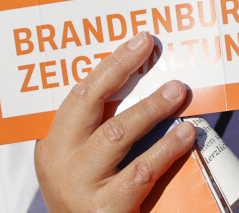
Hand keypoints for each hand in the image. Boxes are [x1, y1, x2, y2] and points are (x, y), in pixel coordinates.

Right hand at [35, 32, 195, 212]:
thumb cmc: (91, 196)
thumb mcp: (83, 162)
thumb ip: (101, 128)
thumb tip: (142, 83)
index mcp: (53, 144)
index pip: (79, 94)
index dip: (110, 64)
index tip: (139, 42)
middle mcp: (60, 162)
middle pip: (91, 104)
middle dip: (121, 70)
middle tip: (151, 50)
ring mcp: (80, 186)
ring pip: (117, 134)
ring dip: (151, 108)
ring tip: (178, 92)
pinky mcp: (104, 210)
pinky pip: (140, 171)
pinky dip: (165, 150)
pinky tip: (184, 136)